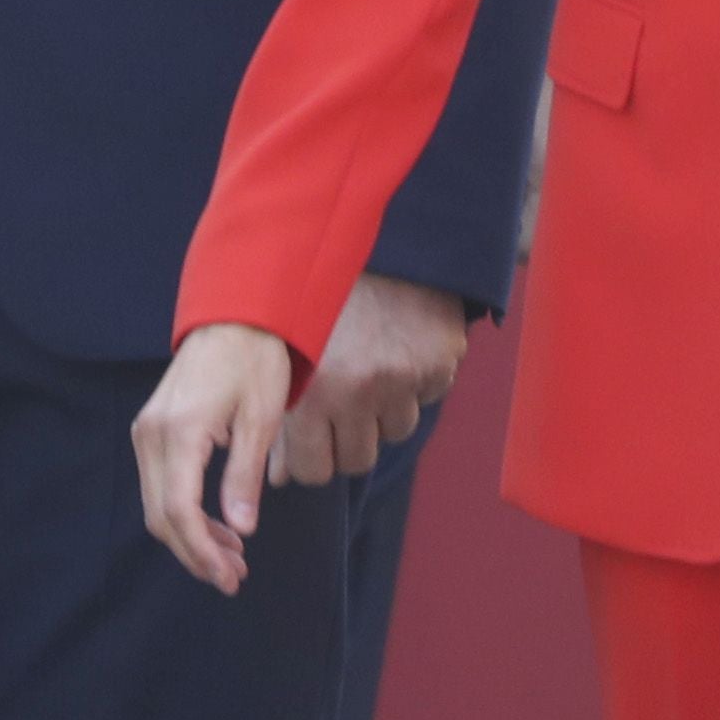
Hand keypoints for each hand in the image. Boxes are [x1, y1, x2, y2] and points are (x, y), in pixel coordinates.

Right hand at [135, 322, 301, 593]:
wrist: (235, 316)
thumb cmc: (255, 362)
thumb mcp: (260, 420)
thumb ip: (245, 477)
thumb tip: (240, 531)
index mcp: (181, 431)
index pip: (179, 510)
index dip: (201, 550)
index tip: (228, 576)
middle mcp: (152, 434)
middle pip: (161, 515)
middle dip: (195, 553)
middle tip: (233, 577)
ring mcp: (146, 431)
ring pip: (157, 505)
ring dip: (190, 537)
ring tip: (231, 558)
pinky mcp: (151, 430)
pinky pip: (160, 485)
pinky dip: (184, 512)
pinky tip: (217, 526)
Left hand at [276, 273, 472, 485]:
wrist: (380, 239)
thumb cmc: (323, 299)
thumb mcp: (292, 355)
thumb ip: (280, 420)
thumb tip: (278, 481)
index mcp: (313, 391)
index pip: (313, 471)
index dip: (313, 458)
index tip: (315, 439)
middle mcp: (359, 390)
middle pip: (358, 459)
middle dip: (349, 439)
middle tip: (344, 404)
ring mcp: (404, 378)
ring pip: (395, 430)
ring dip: (385, 407)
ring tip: (371, 363)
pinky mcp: (441, 362)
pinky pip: (429, 395)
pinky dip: (417, 378)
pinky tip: (399, 343)